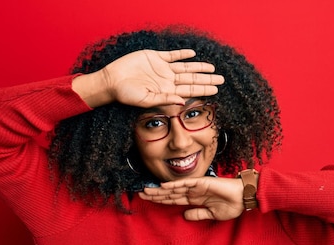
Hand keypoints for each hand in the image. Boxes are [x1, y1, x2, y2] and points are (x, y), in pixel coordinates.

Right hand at [102, 49, 224, 106]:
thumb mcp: (146, 100)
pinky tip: (192, 54)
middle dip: (206, 79)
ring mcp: (162, 68)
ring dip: (198, 67)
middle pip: (191, 79)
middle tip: (221, 79)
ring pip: (185, 67)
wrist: (112, 81)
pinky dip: (182, 54)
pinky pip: (171, 55)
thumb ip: (164, 99)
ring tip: (212, 68)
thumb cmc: (126, 94)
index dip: (203, 89)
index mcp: (167, 90)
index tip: (216, 90)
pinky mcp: (155, 57)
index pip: (189, 90)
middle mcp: (167, 79)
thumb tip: (182, 102)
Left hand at [139, 176, 244, 220]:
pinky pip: (185, 184)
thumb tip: (184, 216)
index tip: (149, 201)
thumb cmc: (232, 205)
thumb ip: (198, 214)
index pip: (173, 200)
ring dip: (160, 190)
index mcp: (194, 200)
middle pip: (170, 194)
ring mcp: (196, 187)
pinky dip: (174, 185)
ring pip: (173, 189)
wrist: (243, 198)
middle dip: (155, 195)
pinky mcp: (201, 183)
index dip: (161, 200)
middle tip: (140, 194)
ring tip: (146, 190)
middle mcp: (192, 192)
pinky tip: (162, 186)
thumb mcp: (212, 215)